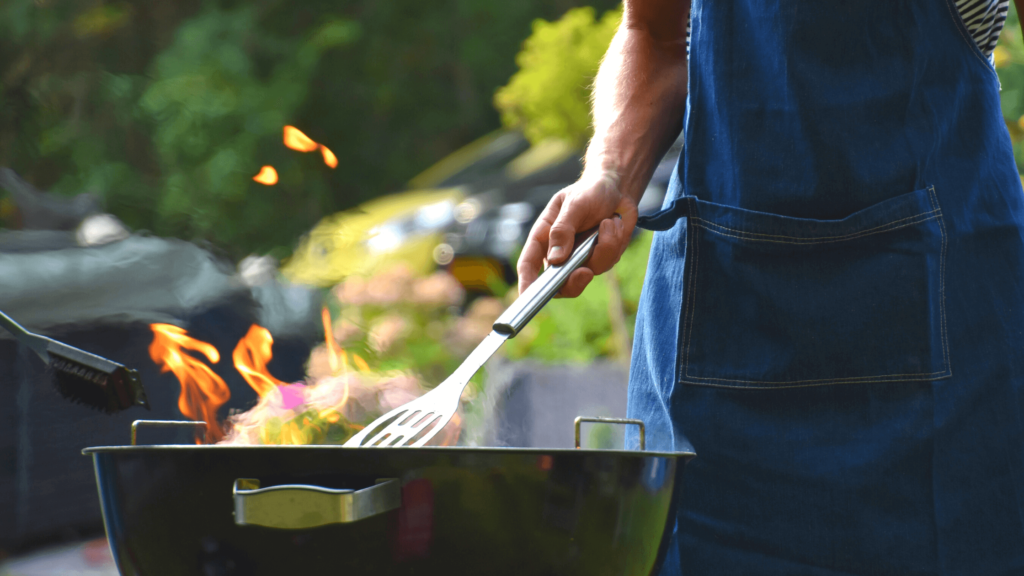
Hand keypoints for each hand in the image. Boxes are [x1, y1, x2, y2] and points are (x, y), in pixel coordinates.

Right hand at [517, 170, 637, 297]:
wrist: (617, 189)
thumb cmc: (589, 191)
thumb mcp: (574, 204)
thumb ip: (563, 230)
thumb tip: (555, 259)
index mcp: (544, 238)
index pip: (529, 264)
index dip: (526, 283)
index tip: (527, 297)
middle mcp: (559, 252)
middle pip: (559, 284)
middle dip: (573, 282)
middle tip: (584, 272)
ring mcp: (580, 258)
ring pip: (589, 272)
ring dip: (603, 248)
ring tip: (609, 222)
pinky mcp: (600, 258)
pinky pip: (608, 262)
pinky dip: (614, 243)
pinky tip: (614, 224)